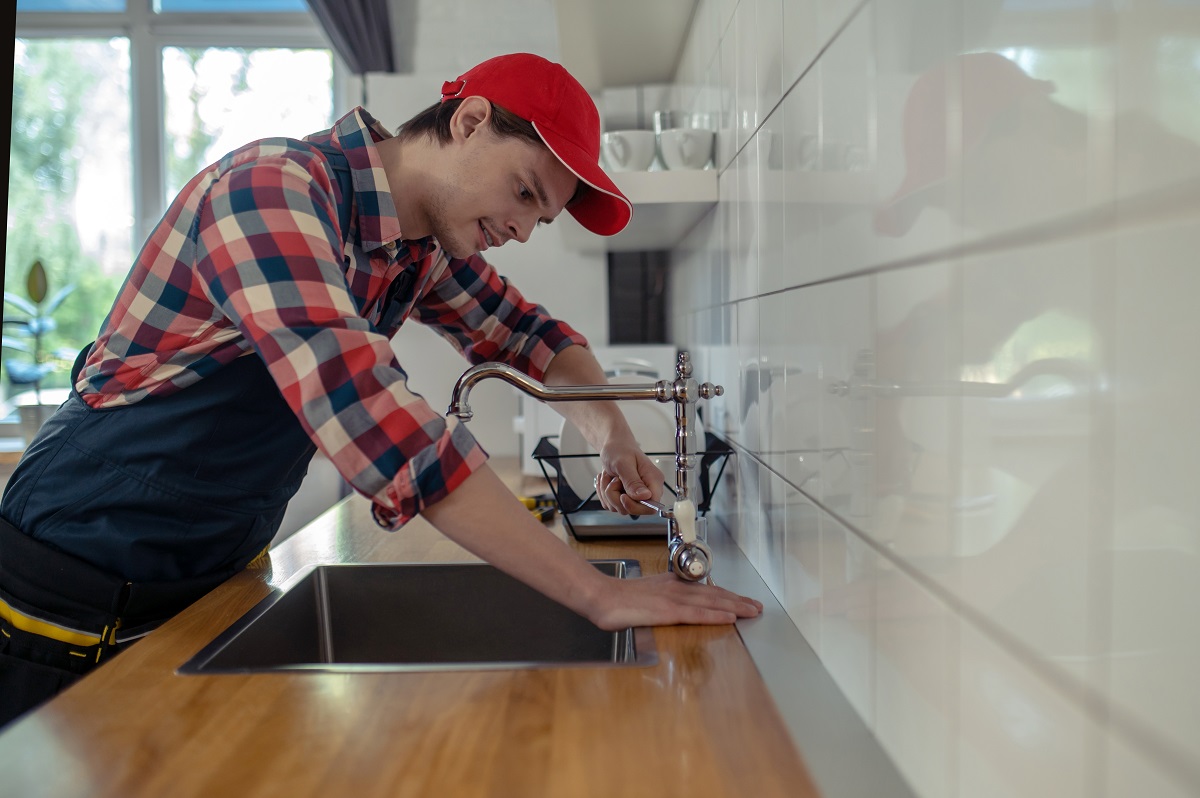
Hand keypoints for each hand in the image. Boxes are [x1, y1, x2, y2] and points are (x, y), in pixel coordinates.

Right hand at [588, 572, 762, 629]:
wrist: (601, 596)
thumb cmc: (618, 599)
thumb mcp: (646, 596)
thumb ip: (662, 601)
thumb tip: (672, 609)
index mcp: (672, 585)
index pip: (706, 590)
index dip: (727, 595)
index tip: (743, 601)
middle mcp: (677, 589)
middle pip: (715, 594)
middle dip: (738, 600)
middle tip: (757, 606)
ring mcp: (673, 599)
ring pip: (711, 602)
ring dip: (735, 606)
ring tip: (752, 611)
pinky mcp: (667, 611)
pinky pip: (697, 613)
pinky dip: (716, 614)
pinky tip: (730, 617)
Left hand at [594, 440, 665, 514]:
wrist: (612, 446)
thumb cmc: (620, 449)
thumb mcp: (623, 464)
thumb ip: (633, 481)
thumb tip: (645, 497)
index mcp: (654, 480)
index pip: (652, 506)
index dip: (635, 506)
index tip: (622, 496)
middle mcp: (647, 490)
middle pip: (634, 510)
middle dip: (616, 498)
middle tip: (613, 480)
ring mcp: (636, 495)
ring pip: (620, 508)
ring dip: (608, 494)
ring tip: (609, 477)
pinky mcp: (625, 497)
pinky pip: (612, 505)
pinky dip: (604, 494)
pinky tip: (607, 480)